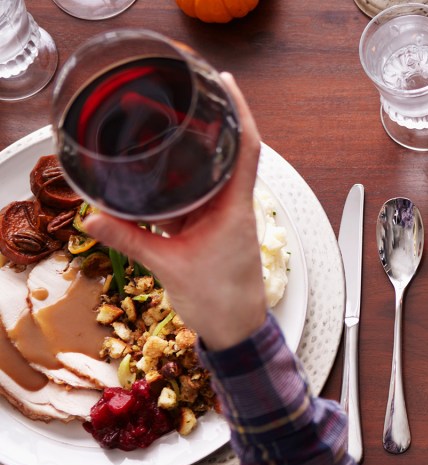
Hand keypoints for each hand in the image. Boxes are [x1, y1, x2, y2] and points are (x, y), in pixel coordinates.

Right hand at [83, 73, 265, 351]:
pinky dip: (184, 181)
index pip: (247, 148)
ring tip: (171, 125)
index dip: (239, 113)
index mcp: (235, 207)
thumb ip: (129, 239)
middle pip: (229, 152)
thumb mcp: (168, 265)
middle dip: (210, 123)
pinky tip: (164, 171)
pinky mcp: (214, 227)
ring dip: (195, 151)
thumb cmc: (220, 300)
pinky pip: (199, 195)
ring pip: (213, 173)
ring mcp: (226, 215)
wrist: (237, 329)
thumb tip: (93, 217)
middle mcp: (235, 205)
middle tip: (188, 95)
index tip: (226, 84)